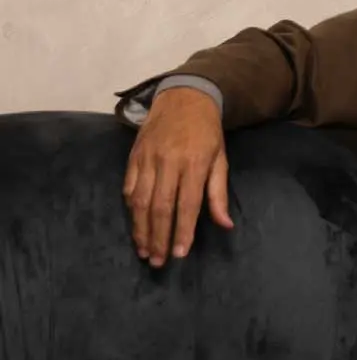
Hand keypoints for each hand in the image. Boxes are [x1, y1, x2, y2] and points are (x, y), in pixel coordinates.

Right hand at [123, 88, 232, 267]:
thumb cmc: (207, 132)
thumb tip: (225, 225)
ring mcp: (148, 159)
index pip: (187, 205)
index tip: (179, 254)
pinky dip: (130, 208)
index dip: (182, 231)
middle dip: (158, 237)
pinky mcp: (134, 156)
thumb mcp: (221, 159)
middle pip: (160, 207)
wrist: (184, 97)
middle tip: (158, 261)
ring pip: (140, 201)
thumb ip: (219, 194)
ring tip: (144, 250)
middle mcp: (169, 163)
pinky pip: (128, 187)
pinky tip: (135, 225)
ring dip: (140, 229)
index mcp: (195, 164)